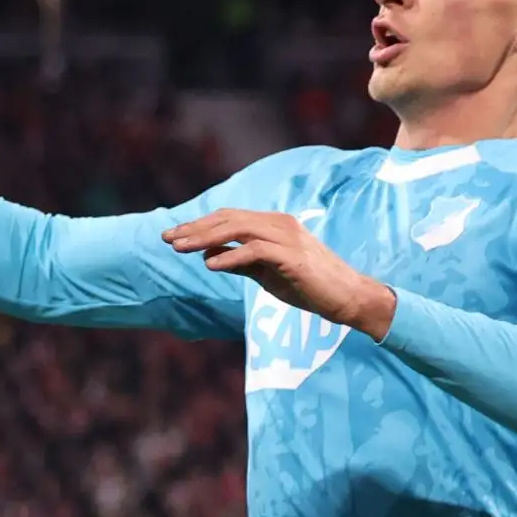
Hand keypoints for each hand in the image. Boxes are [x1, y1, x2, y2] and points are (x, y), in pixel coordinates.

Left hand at [164, 209, 396, 338]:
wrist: (348, 298)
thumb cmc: (308, 285)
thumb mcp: (266, 272)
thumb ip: (240, 261)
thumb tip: (208, 255)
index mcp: (273, 224)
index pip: (228, 217)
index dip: (198, 225)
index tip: (172, 236)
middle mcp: (279, 224)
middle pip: (228, 219)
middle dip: (195, 228)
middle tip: (167, 238)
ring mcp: (288, 238)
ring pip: (238, 229)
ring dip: (206, 238)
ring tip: (180, 249)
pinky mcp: (293, 257)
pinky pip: (256, 251)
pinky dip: (231, 257)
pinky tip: (210, 265)